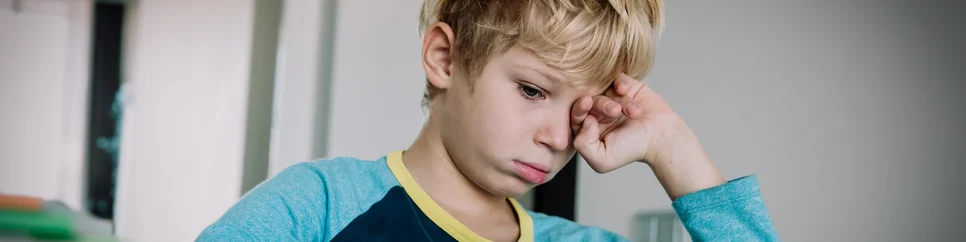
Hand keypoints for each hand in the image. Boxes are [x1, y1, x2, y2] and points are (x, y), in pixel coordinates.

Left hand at [570, 74, 723, 198]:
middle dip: (601, 104)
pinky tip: (626, 91)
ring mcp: (612, 98)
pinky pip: (618, 78)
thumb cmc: (632, 150)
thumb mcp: (601, 159)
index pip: (575, 114)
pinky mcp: (627, 87)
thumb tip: (583, 120)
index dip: (578, 108)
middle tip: (614, 111)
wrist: (661, 138)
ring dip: (617, 100)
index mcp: (589, 127)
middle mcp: (598, 111)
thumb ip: (583, 145)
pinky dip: (621, 83)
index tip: (586, 103)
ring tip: (632, 112)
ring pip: (604, 90)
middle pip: (590, 100)